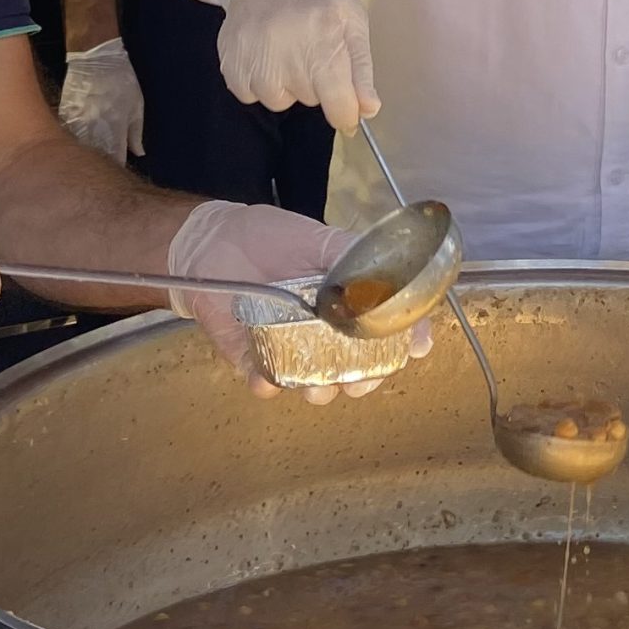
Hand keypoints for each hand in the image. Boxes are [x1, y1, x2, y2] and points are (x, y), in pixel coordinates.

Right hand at [58, 38, 144, 163]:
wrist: (95, 57)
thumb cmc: (121, 80)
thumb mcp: (137, 104)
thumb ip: (136, 132)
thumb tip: (139, 153)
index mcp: (116, 126)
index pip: (116, 157)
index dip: (117, 165)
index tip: (116, 171)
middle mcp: (95, 128)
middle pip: (96, 156)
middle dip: (99, 165)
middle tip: (101, 170)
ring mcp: (77, 122)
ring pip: (79, 148)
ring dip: (83, 155)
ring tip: (85, 162)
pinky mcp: (64, 115)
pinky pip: (66, 135)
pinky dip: (71, 142)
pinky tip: (73, 146)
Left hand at [165, 200, 431, 402]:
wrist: (212, 241)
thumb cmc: (270, 237)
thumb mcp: (317, 239)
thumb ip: (350, 254)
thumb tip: (386, 270)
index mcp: (349, 305)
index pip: (387, 330)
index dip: (406, 341)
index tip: (416, 346)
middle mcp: (324, 333)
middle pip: (356, 369)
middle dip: (364, 381)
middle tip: (360, 381)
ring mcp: (289, 348)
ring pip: (314, 385)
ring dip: (319, 391)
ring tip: (317, 386)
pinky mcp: (251, 357)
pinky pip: (263, 381)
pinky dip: (266, 384)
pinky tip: (266, 380)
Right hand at [219, 0, 376, 129]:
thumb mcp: (354, 22)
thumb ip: (362, 70)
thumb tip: (368, 110)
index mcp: (324, 43)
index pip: (338, 106)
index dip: (346, 111)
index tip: (347, 105)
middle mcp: (285, 55)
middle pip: (310, 101)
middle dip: (316, 82)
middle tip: (312, 46)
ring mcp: (253, 59)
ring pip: (278, 100)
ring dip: (286, 83)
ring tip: (287, 47)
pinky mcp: (228, 62)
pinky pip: (249, 94)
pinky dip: (259, 80)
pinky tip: (264, 52)